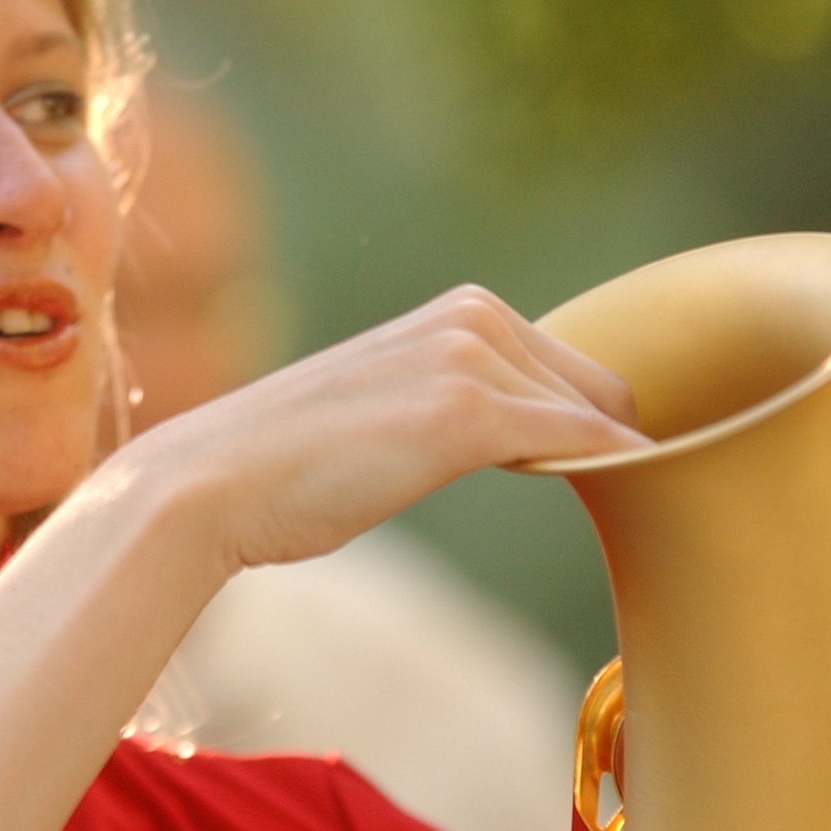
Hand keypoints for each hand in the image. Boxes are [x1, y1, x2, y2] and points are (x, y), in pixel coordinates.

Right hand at [117, 283, 648, 573]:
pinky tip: (622, 499)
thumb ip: (456, 408)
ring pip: (598, 420)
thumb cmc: (287, 470)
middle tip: (597, 510)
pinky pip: (586, 442)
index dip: (586, 429)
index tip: (586, 482)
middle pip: (602, 390)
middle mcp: (471, 316)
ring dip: (604, 469)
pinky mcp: (466, 413)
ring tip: (576, 520)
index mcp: (457, 310)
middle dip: (607, 446)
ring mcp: (469, 358)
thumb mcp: (389, 414)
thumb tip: (528, 448)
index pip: (572, 370)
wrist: (209, 485)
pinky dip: (618, 470)